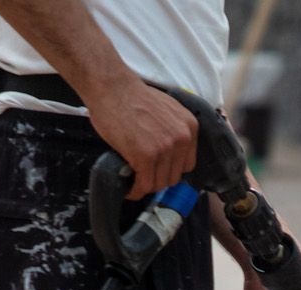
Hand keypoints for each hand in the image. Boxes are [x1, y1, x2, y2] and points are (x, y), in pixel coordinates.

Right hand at [86, 78, 197, 198]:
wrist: (112, 87)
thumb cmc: (132, 96)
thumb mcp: (166, 111)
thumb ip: (173, 131)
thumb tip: (169, 156)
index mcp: (189, 127)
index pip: (187, 164)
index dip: (170, 170)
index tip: (158, 171)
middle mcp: (181, 138)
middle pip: (174, 177)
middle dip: (157, 179)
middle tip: (143, 177)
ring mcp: (164, 148)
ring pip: (159, 184)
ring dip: (145, 186)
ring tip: (134, 182)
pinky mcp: (146, 156)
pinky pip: (144, 185)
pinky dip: (135, 190)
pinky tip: (129, 189)